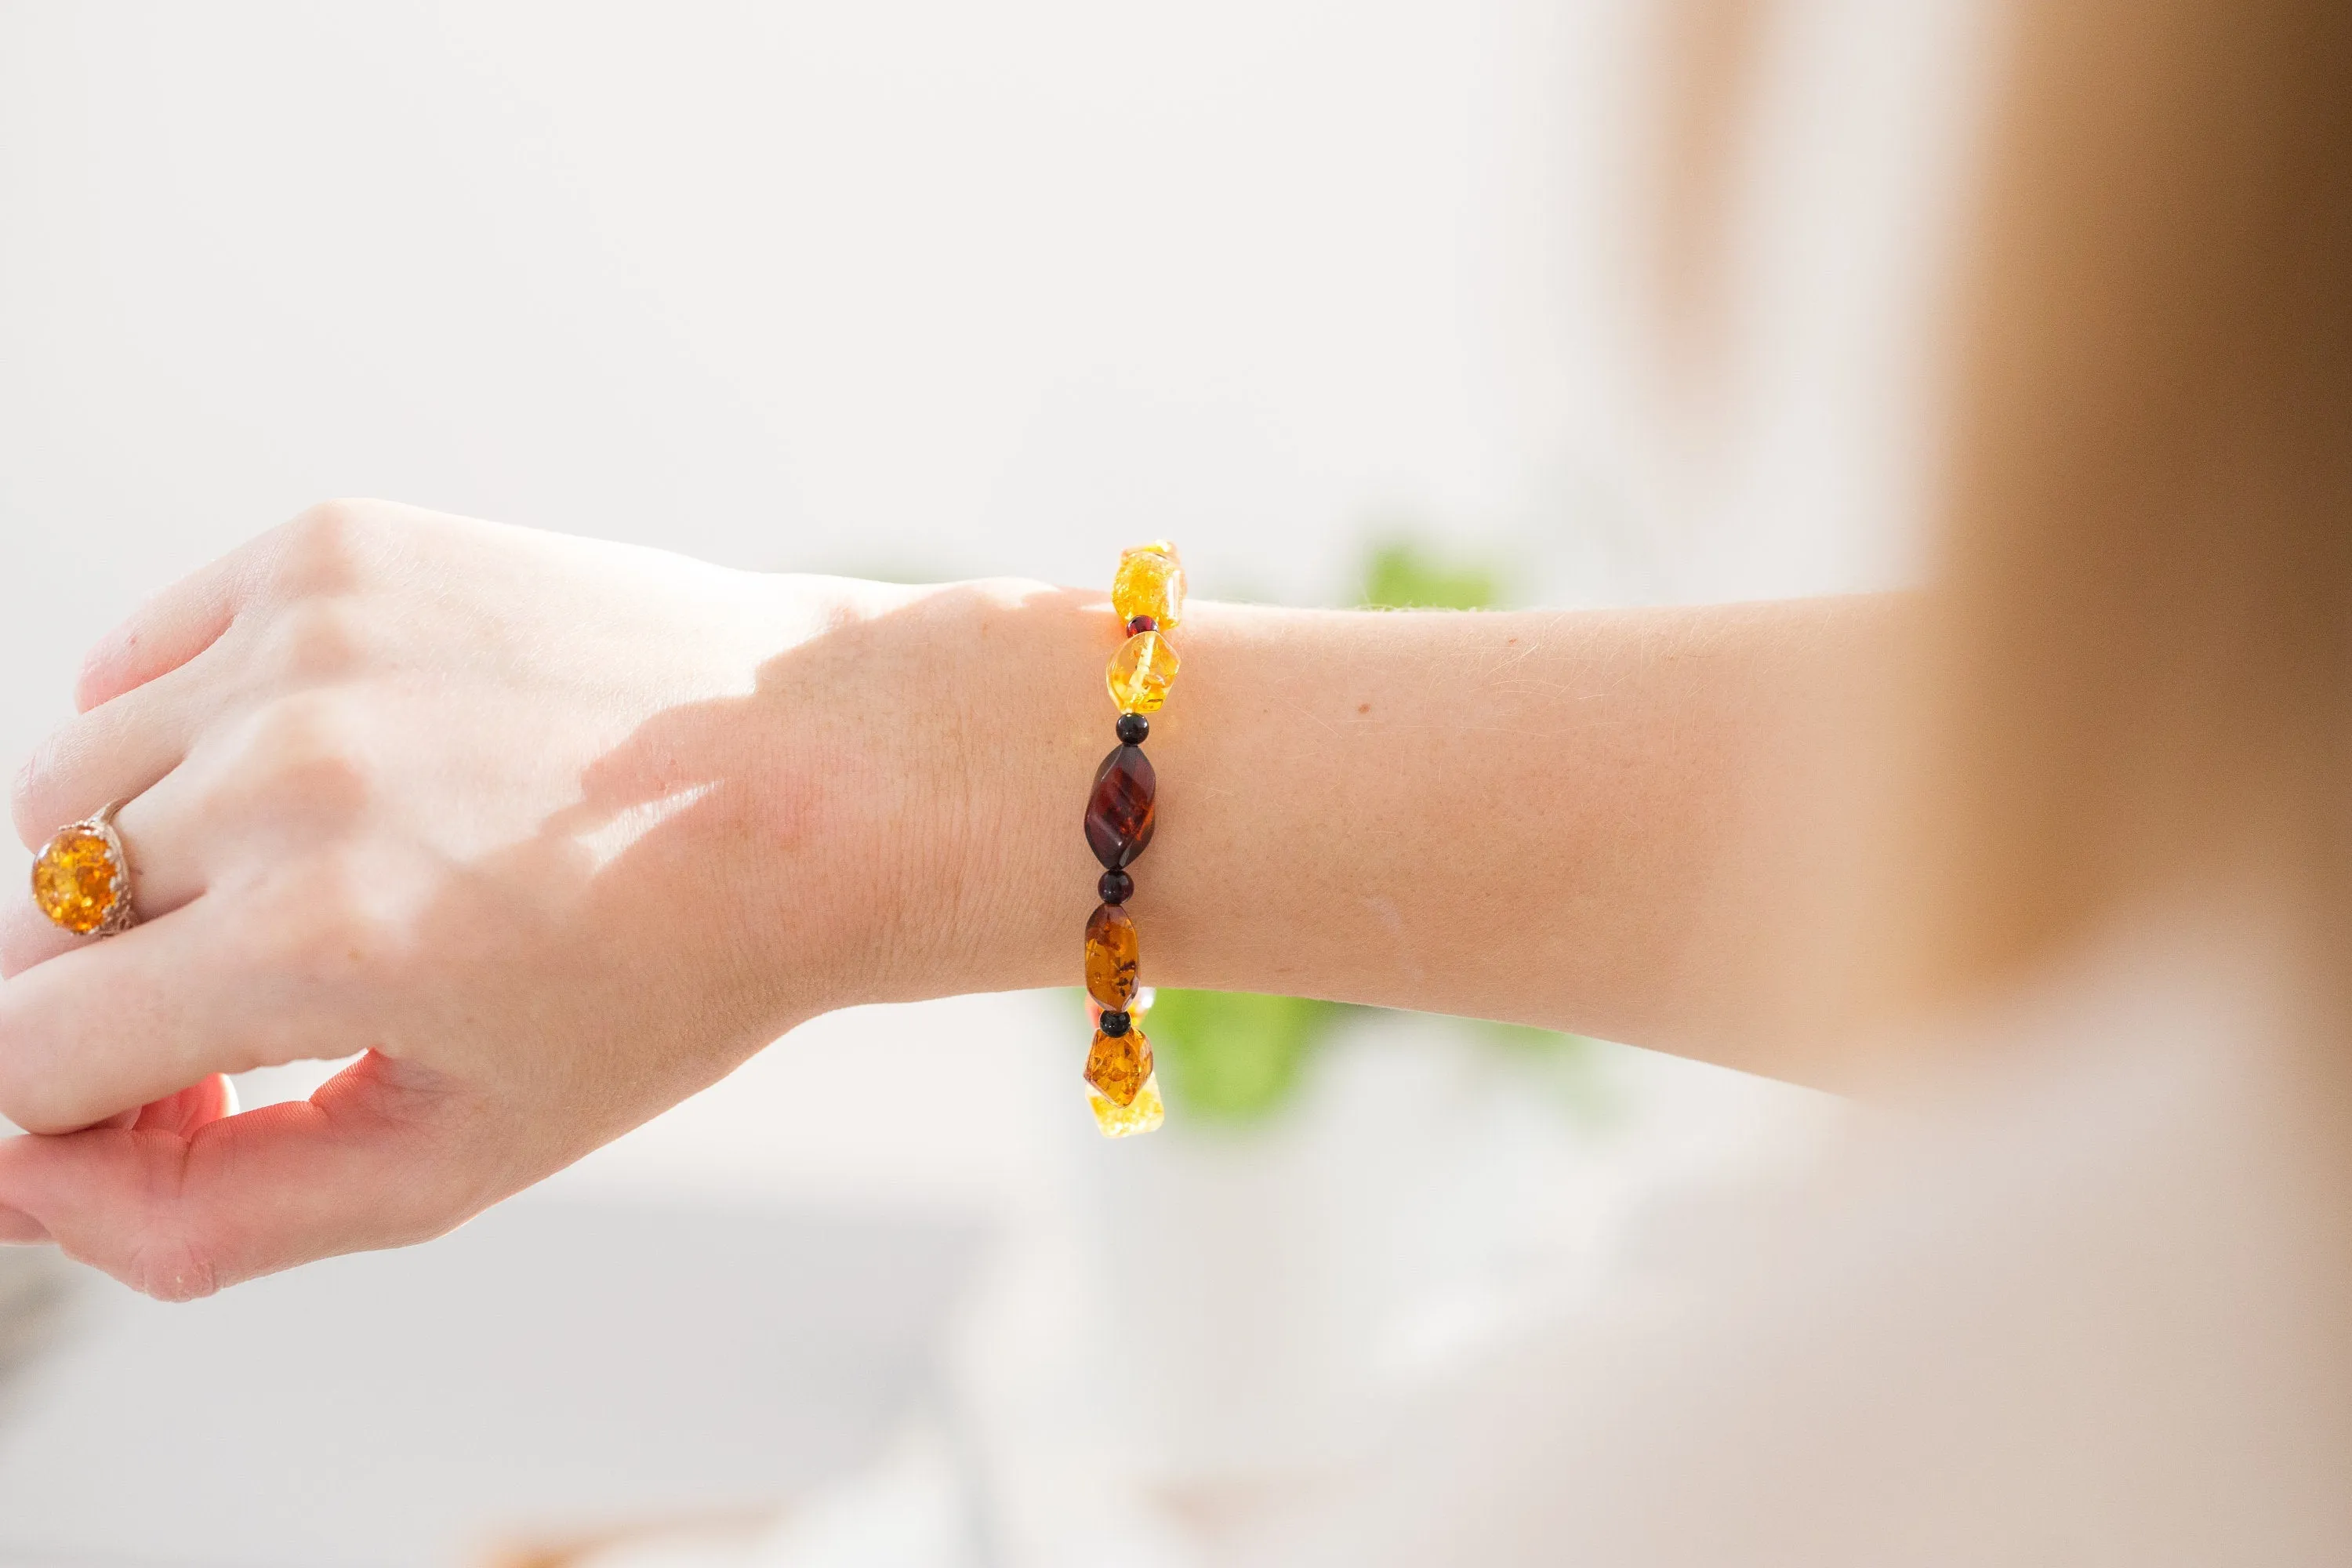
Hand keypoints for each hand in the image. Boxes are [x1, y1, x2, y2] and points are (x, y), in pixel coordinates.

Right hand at [0, 501, 1005, 1295]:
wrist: (825, 779)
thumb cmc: (665, 979)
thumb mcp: (460, 1154)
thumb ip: (206, 1214)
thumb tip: (16, 1184)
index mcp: (313, 945)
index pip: (20, 1063)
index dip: (91, 1110)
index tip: (204, 1093)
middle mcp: (285, 778)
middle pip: (26, 930)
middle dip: (114, 996)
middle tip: (281, 1001)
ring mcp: (303, 643)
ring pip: (62, 798)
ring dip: (142, 871)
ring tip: (322, 883)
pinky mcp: (329, 551)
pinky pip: (142, 666)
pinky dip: (187, 739)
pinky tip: (325, 776)